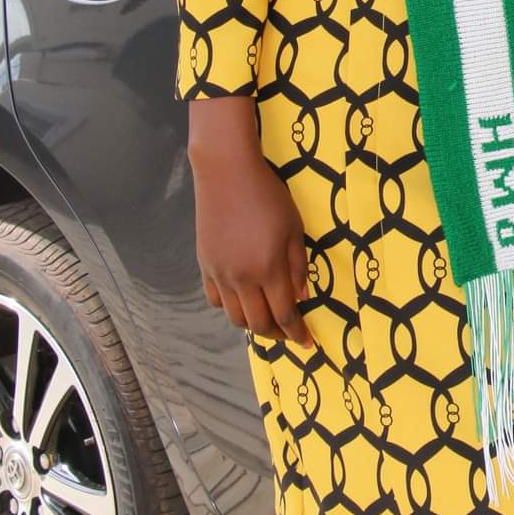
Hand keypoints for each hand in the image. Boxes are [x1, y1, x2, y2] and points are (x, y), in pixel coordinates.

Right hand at [188, 98, 313, 347]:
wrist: (226, 172)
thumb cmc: (268, 195)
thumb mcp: (294, 227)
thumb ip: (298, 265)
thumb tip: (302, 297)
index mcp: (269, 269)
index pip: (285, 314)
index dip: (298, 333)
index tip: (308, 342)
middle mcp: (242, 278)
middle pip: (259, 323)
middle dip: (278, 334)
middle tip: (289, 333)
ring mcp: (220, 273)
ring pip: (235, 317)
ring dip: (253, 324)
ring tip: (267, 320)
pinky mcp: (204, 265)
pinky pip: (215, 300)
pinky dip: (230, 307)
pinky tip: (242, 301)